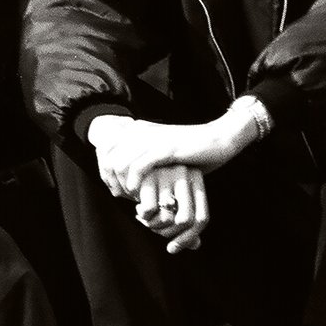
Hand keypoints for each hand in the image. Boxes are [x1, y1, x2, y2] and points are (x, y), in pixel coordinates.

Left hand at [89, 116, 242, 197]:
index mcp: (139, 129)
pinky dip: (134, 182)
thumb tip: (126, 180)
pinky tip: (137, 193)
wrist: (220, 139)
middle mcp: (141, 131)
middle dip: (109, 178)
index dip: (105, 170)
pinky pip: (138, 166)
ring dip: (121, 183)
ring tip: (129, 196)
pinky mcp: (165, 148)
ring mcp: (152, 139)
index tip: (114, 188)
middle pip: (108, 156)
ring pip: (120, 162)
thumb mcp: (163, 152)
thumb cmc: (193, 151)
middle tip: (119, 195)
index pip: (106, 148)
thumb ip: (144, 160)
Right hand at [134, 163, 209, 252]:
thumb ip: (185, 219)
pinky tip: (139, 210)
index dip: (188, 238)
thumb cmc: (154, 184)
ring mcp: (167, 173)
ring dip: (153, 226)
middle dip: (167, 234)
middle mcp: (185, 174)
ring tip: (146, 220)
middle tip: (154, 230)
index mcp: (196, 179)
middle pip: (186, 221)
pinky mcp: (149, 175)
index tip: (172, 248)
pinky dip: (144, 216)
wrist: (129, 159)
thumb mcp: (172, 199)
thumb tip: (196, 245)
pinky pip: (150, 210)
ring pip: (168, 218)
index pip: (201, 219)